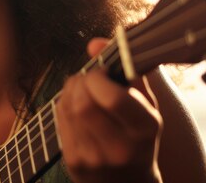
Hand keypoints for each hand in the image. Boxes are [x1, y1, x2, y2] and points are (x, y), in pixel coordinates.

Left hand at [55, 38, 163, 182]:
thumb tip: (95, 42)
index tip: (100, 72)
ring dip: (68, 91)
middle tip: (85, 78)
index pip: (113, 98)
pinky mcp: (74, 162)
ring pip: (68, 110)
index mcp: (144, 129)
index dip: (98, 77)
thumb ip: (126, 70)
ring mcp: (95, 157)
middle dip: (79, 82)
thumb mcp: (145, 106)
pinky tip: (73, 105)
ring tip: (79, 89)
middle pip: (84, 103)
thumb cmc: (139, 137)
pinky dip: (62, 106)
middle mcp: (120, 147)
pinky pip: (59, 122)